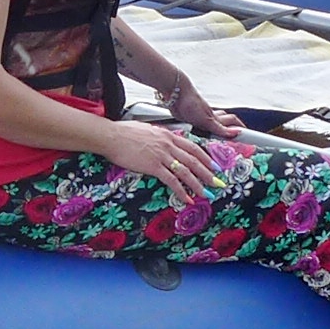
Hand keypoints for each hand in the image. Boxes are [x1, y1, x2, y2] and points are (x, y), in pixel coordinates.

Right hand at [102, 119, 226, 196]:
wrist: (111, 136)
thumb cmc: (124, 132)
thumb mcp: (147, 130)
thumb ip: (158, 136)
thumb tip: (162, 140)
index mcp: (167, 135)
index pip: (192, 147)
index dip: (205, 158)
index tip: (213, 166)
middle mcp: (168, 145)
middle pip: (194, 160)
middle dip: (208, 173)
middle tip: (218, 182)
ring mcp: (162, 155)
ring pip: (186, 171)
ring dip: (198, 184)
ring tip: (207, 194)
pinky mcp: (153, 166)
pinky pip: (171, 180)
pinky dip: (181, 191)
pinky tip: (187, 199)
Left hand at [165, 82, 244, 139]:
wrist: (176, 92)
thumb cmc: (192, 102)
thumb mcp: (207, 120)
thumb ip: (220, 128)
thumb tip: (236, 133)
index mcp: (216, 117)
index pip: (233, 121)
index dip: (240, 127)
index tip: (247, 134)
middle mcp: (210, 116)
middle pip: (225, 120)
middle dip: (232, 125)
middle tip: (237, 133)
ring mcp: (200, 116)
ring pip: (213, 121)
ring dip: (218, 125)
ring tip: (221, 132)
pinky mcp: (190, 117)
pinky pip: (200, 123)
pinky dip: (203, 127)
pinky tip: (201, 130)